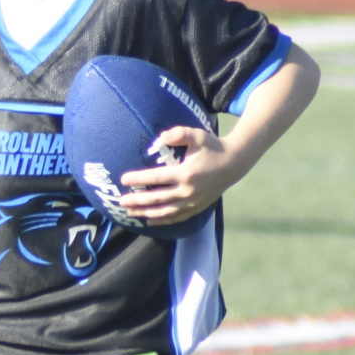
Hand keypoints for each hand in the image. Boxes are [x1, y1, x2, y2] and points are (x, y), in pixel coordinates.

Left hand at [112, 125, 232, 228]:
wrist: (234, 163)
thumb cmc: (212, 147)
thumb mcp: (197, 135)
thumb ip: (180, 133)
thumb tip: (162, 137)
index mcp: (186, 173)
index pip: (157, 177)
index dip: (139, 179)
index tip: (123, 179)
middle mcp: (188, 191)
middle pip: (158, 198)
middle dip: (137, 201)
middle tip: (120, 201)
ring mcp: (193, 202)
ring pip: (165, 211)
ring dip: (146, 213)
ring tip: (130, 212)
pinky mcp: (197, 207)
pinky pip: (177, 217)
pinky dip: (162, 220)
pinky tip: (149, 220)